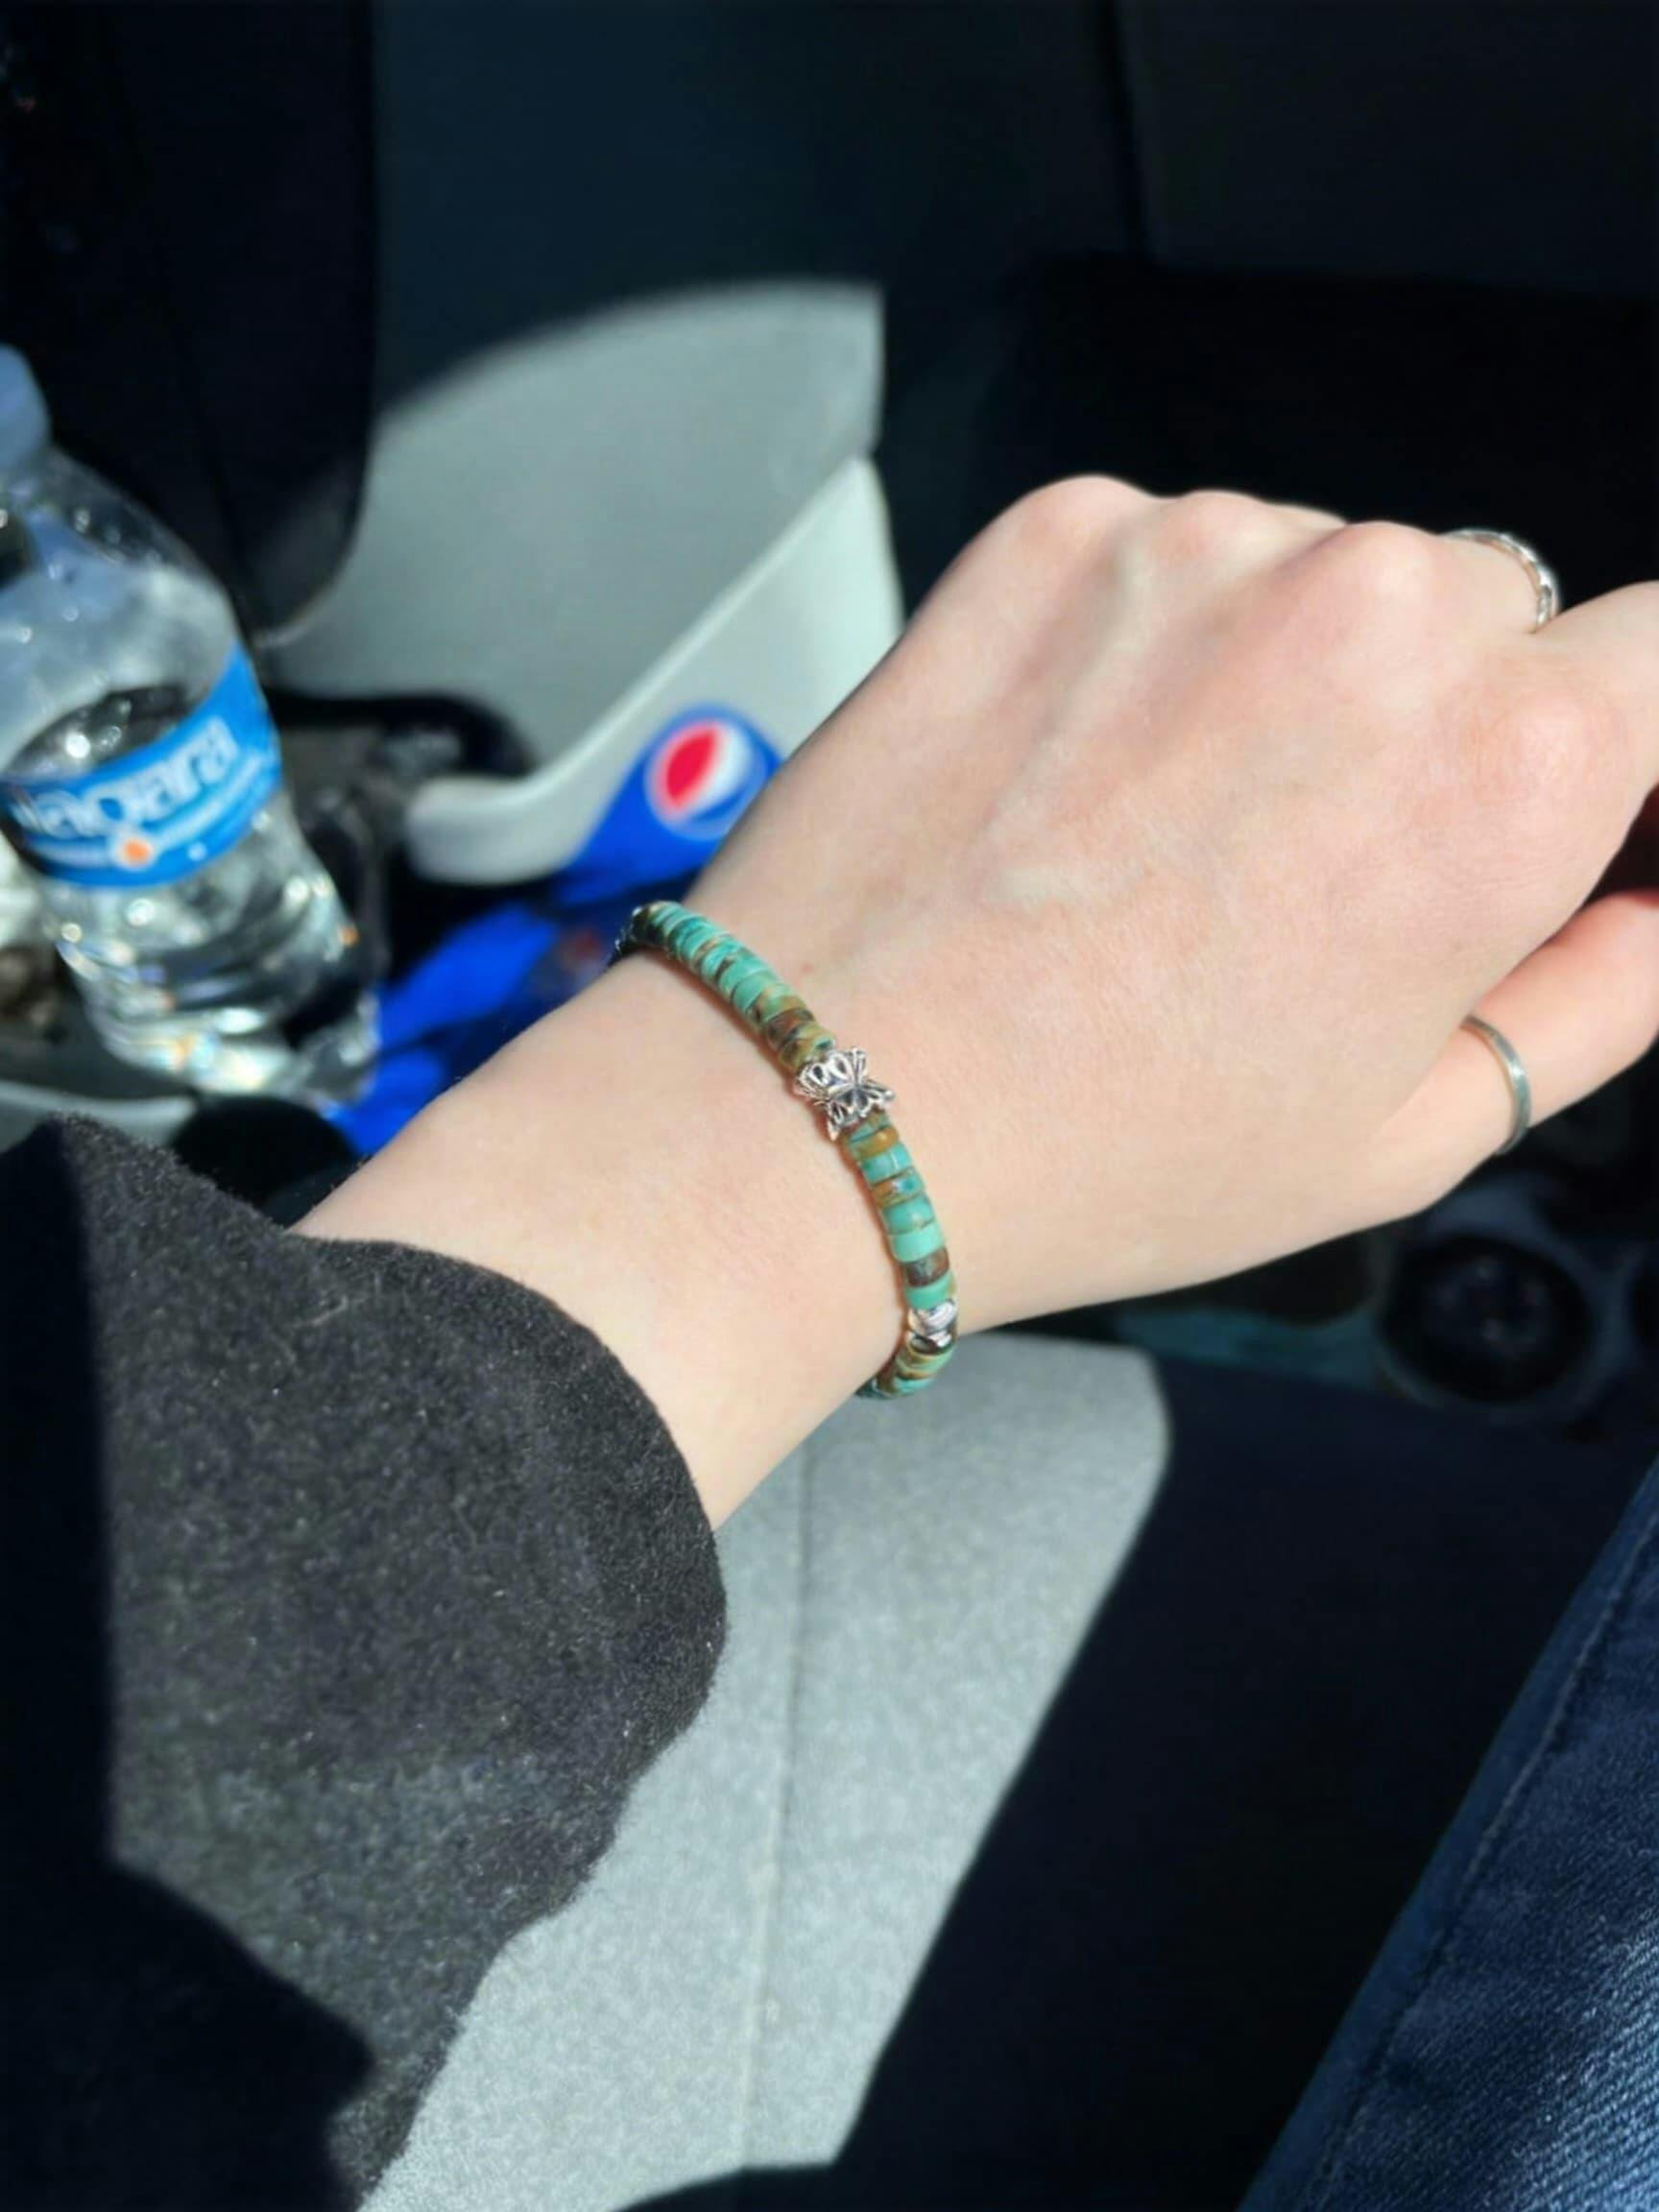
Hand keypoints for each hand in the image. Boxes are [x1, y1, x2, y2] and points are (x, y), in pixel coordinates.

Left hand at [304, 481, 1658, 1518]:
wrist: (828, 1105)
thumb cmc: (1110, 1151)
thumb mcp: (1408, 1134)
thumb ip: (1597, 995)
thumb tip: (1655, 900)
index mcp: (1510, 765)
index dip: (1620, 739)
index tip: (1560, 804)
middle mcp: (1377, 609)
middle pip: (1490, 606)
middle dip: (1438, 713)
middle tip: (1308, 860)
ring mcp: (1205, 549)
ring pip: (1324, 569)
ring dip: (1288, 667)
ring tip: (1162, 831)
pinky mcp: (1060, 531)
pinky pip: (1172, 554)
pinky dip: (1151, 637)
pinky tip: (1076, 773)